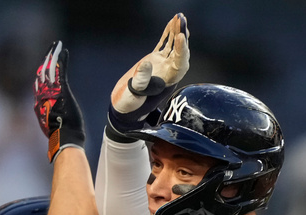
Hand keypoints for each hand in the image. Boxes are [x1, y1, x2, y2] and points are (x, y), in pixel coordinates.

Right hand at [33, 41, 85, 162]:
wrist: (64, 139)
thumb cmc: (60, 136)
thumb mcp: (50, 125)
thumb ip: (46, 117)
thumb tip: (43, 117)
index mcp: (39, 103)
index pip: (39, 84)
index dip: (41, 73)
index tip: (44, 65)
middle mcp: (42, 95)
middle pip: (42, 73)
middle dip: (45, 59)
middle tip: (50, 49)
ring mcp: (51, 92)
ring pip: (50, 69)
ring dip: (53, 55)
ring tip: (56, 45)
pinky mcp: (61, 90)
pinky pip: (60, 71)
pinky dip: (62, 60)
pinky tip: (63, 50)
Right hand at [108, 13, 188, 134]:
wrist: (124, 105)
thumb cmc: (130, 103)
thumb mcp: (133, 93)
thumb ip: (141, 80)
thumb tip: (147, 63)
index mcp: (167, 81)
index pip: (179, 63)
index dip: (181, 50)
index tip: (181, 37)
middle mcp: (168, 72)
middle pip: (179, 52)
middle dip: (182, 36)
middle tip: (181, 20)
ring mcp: (163, 64)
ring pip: (173, 46)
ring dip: (177, 32)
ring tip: (179, 18)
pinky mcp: (155, 60)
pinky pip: (164, 44)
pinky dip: (168, 34)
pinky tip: (171, 23)